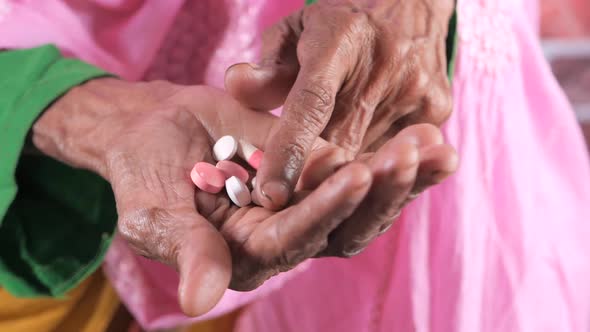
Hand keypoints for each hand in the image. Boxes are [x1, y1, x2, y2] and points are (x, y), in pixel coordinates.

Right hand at [32, 79, 456, 315]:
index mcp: (248, 253)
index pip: (294, 238)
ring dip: (395, 171)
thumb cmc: (143, 175)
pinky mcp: (313, 172)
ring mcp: (302, 201)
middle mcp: (284, 232)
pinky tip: (427, 136)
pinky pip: (354, 164)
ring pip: (357, 196)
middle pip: (340, 223)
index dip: (324, 208)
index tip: (355, 173)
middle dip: (376, 189)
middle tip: (409, 153)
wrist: (155, 133)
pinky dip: (389, 152)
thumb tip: (199, 303)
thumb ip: (186, 251)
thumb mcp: (154, 213)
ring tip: (429, 140)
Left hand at [225, 0, 454, 208]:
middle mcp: (386, 65)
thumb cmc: (341, 25)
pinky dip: (369, 167)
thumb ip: (267, 66)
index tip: (270, 194)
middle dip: (313, 178)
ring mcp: (417, 91)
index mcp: (341, 39)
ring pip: (369, 158)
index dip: (290, 150)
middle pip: (343, 144)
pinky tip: (354, 164)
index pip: (312, 103)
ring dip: (342, 177)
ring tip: (319, 184)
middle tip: (287, 204)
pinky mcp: (437, 112)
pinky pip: (393, 157)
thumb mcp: (297, 31)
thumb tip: (236, 87)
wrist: (412, 2)